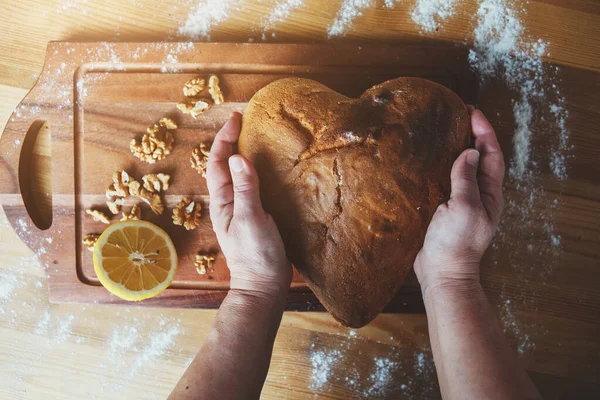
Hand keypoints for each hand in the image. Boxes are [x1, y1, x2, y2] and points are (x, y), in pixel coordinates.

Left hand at [206, 112, 291, 296]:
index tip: (236, 118)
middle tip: (246, 122)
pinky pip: (253, 187)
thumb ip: (245, 188)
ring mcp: (242, 210)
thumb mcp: (251, 219)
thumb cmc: (255, 255)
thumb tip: (238, 157)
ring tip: (258, 137)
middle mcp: (229, 202)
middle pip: (225, 166)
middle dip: (232, 142)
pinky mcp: (257, 216)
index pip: (218, 162)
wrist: (264, 287)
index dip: (224, 139)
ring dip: (244, 154)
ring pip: (239, 175)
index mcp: (222, 201)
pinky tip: (271, 168)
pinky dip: (258, 171)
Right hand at [414, 108, 504, 292]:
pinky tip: (429, 159)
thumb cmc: (456, 243)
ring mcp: (462, 202)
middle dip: (472, 134)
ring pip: (463, 167)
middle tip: (458, 115)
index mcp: (489, 193)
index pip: (491, 154)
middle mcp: (479, 194)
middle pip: (480, 157)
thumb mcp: (464, 207)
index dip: (484, 131)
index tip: (471, 111)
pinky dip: (442, 165)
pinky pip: (446, 180)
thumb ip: (466, 179)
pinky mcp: (445, 209)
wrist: (442, 272)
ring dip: (457, 148)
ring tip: (444, 130)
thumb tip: (469, 152)